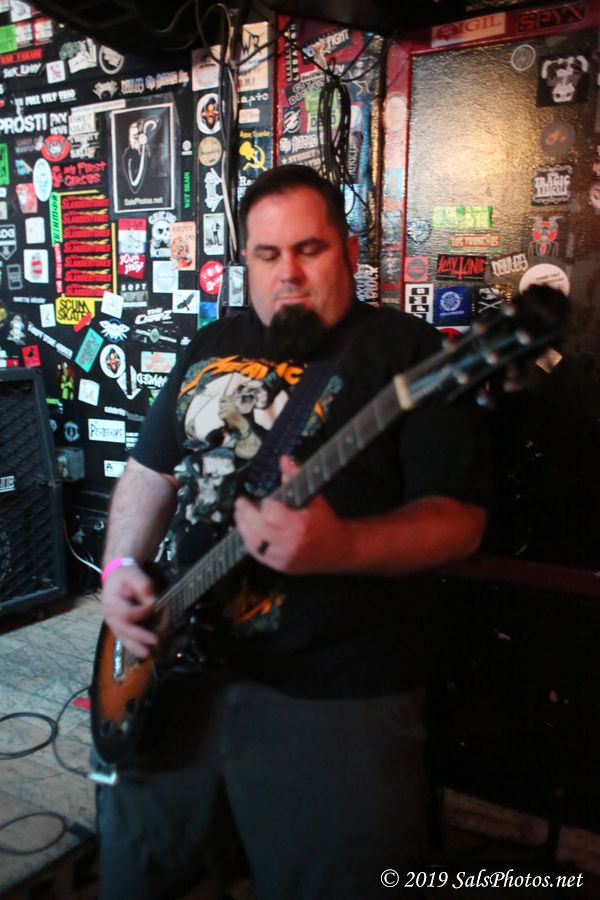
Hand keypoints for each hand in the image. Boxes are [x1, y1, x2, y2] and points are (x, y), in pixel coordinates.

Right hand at [101, 565, 158, 658]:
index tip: (153, 605)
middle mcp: (110, 616)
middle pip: (124, 630)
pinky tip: (142, 651)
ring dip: (135, 647)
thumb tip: (151, 601)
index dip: (141, 612)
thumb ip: (143, 586)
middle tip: (154, 642)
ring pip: (123, 638)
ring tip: (146, 654)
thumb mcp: (134, 575)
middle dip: (139, 638)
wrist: (116, 578)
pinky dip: (133, 645)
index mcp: (111, 603)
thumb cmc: (125, 576)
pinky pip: (125, 638)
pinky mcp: (119, 626)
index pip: (127, 613)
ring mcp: (113, 623)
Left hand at [218, 396, 245, 430]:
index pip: (225, 398)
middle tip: (224, 413)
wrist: (241, 422)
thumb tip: (219, 402)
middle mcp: (231, 405)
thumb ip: (228, 404)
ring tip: (225, 416)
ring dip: (221, 415)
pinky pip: (220, 416)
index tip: (220, 402)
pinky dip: (221, 418)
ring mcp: (229, 410)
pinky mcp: (227, 415)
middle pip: (220, 405)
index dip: (221, 399)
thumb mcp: (233, 408)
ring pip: (219, 411)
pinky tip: (225, 419)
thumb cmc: (235, 416)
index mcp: (232, 403)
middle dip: (220, 409)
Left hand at [233, 455, 351, 574]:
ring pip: (254, 543)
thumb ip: (296, 478)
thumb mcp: (315, 498)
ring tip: (240, 515)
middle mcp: (290, 543)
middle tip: (241, 503)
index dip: (266, 504)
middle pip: (258, 528)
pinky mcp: (280, 565)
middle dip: (245, 514)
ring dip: (243, 527)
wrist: (339, 550)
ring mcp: (284, 557)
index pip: (271, 512)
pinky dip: (249, 541)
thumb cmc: (327, 523)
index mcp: (299, 525)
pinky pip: (257, 555)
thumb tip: (284, 460)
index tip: (265, 499)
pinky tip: (246, 531)